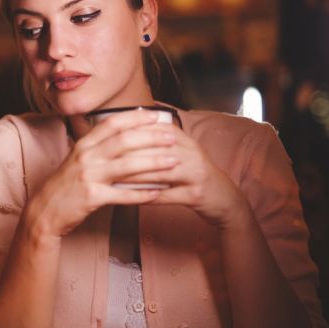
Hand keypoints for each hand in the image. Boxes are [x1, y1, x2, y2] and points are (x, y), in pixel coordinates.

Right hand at [24, 109, 179, 237]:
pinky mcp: (92, 197)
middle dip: (152, 138)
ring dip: (154, 163)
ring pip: (128, 166)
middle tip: (172, 138)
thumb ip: (97, 145)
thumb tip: (123, 133)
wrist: (45, 210)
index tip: (156, 117)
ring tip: (174, 162)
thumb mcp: (77, 158)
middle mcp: (86, 156)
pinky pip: (123, 194)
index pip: (112, 123)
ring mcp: (88, 176)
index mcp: (83, 144)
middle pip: (124, 141)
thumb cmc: (65, 184)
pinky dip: (142, 194)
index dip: (136, 118)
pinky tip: (158, 193)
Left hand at [118, 124, 250, 228]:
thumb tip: (122, 135)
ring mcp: (195, 172)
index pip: (153, 129)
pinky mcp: (196, 193)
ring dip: (135, 176)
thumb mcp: (178, 153)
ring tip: (112, 179)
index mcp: (183, 139)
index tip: (106, 138)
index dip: (129, 132)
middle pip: (155, 148)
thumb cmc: (193, 174)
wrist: (225, 198)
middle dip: (127, 154)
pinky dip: (148, 196)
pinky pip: (168, 195)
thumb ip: (155, 143)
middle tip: (103, 159)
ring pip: (160, 172)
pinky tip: (131, 198)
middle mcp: (191, 152)